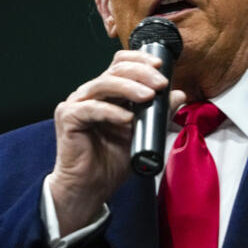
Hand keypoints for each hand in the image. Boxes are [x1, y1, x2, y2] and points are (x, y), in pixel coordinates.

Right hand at [49, 49, 186, 235]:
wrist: (91, 188)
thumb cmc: (111, 161)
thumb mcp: (143, 134)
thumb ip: (158, 114)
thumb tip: (178, 95)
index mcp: (106, 93)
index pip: (120, 64)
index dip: (139, 60)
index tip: (161, 66)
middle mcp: (90, 94)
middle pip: (114, 70)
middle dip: (141, 73)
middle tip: (160, 83)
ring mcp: (77, 104)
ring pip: (103, 84)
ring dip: (129, 87)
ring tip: (149, 96)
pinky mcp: (68, 117)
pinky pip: (91, 108)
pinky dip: (112, 111)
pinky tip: (127, 118)